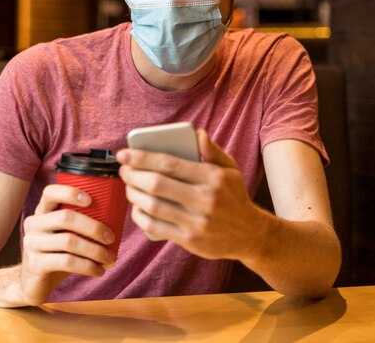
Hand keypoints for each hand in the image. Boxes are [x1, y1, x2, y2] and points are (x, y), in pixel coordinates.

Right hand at [19, 184, 116, 304]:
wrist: (34, 284)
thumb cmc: (58, 253)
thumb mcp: (65, 234)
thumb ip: (80, 222)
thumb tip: (118, 214)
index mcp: (42, 211)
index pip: (50, 192)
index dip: (69, 192)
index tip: (91, 199)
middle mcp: (34, 224)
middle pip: (65, 217)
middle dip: (93, 227)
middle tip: (111, 238)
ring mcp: (31, 244)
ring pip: (69, 241)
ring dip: (95, 250)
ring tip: (110, 258)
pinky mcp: (35, 264)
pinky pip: (66, 262)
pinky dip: (88, 266)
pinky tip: (99, 271)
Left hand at [116, 129, 262, 260]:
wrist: (250, 234)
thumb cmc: (234, 196)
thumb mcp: (230, 169)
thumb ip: (213, 151)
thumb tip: (197, 134)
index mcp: (213, 177)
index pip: (170, 164)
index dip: (142, 158)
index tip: (124, 154)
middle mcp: (205, 200)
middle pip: (157, 184)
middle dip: (133, 175)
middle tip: (123, 170)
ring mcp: (197, 222)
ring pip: (153, 206)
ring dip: (134, 194)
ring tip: (128, 186)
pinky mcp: (190, 240)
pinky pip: (156, 227)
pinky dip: (140, 217)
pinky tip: (136, 208)